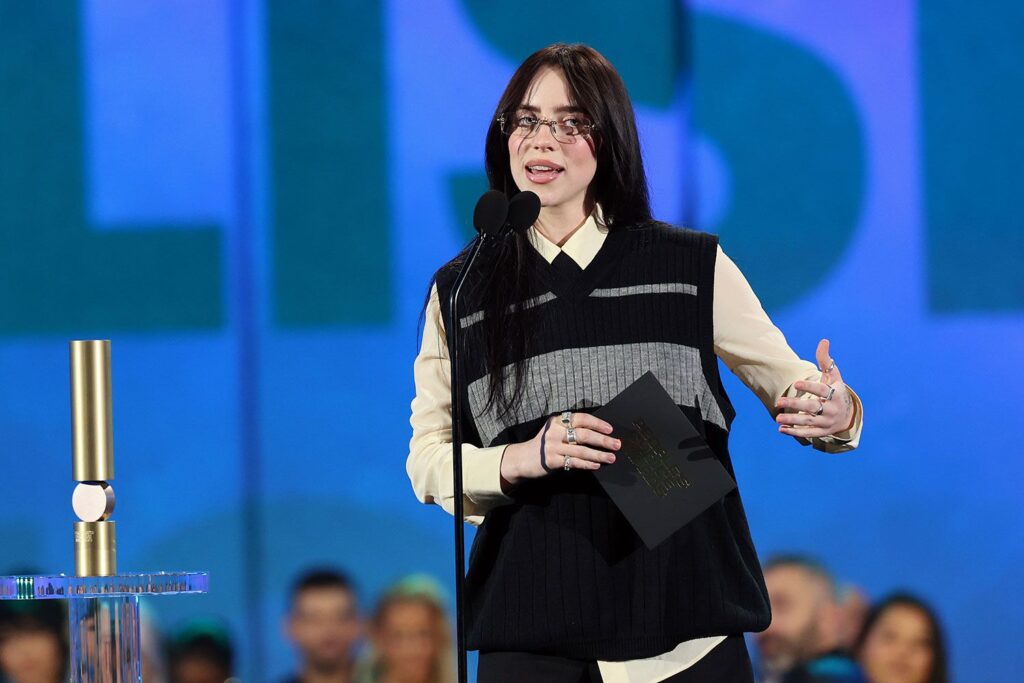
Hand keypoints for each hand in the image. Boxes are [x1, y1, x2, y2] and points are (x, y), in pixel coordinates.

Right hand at [500, 412, 619, 485]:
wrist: (523, 458)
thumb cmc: (545, 444)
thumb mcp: (555, 431)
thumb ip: (572, 430)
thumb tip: (599, 434)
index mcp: (557, 421)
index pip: (581, 418)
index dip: (597, 423)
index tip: (610, 429)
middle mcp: (554, 431)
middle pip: (583, 434)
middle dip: (602, 440)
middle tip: (617, 444)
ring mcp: (552, 446)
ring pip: (581, 450)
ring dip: (598, 454)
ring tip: (611, 458)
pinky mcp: (551, 460)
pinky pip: (573, 462)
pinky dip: (586, 464)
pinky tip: (596, 465)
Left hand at [775, 339, 854, 437]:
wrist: (847, 415)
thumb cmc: (836, 390)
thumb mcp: (833, 376)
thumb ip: (826, 360)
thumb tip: (823, 341)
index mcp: (835, 394)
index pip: (822, 391)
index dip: (810, 387)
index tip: (795, 383)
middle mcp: (832, 409)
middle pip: (813, 407)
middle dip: (795, 405)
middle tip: (778, 401)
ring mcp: (827, 421)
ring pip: (809, 421)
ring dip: (792, 420)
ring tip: (777, 417)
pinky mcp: (822, 431)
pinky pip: (808, 433)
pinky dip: (795, 432)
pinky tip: (781, 429)